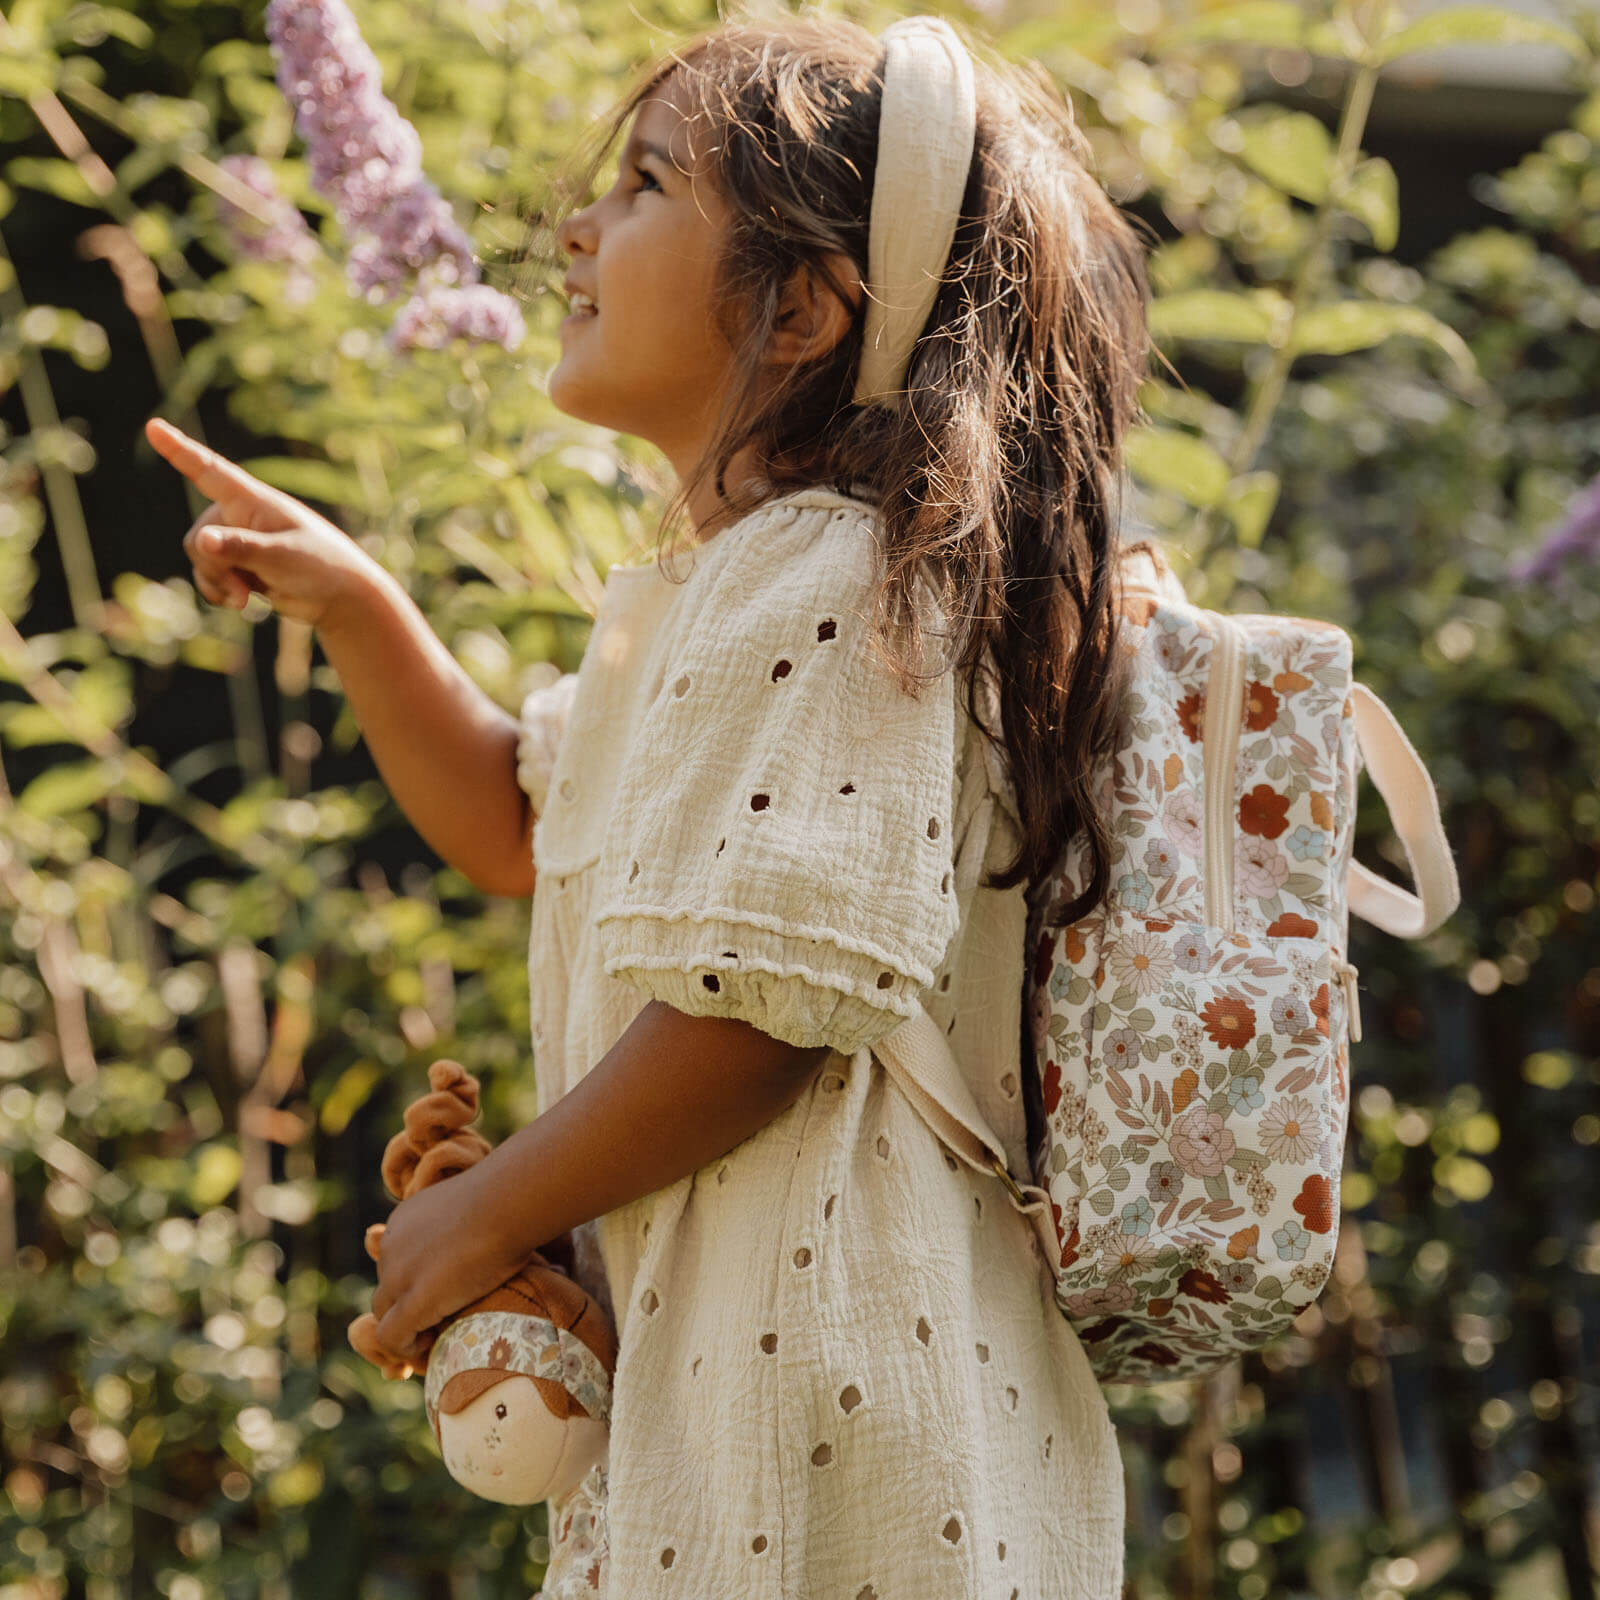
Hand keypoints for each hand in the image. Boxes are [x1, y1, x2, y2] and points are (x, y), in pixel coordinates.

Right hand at [145, 416, 384, 628]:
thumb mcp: (281, 558)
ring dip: (217, 583)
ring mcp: (237, 540)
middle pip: (197, 538)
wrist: (339, 597)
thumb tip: (200, 540)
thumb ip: (241, 548)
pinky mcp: (239, 564)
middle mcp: (239, 515)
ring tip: (244, 600)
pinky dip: (218, 591)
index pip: (209, 471)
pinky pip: (208, 576)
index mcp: (253, 500)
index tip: (153, 427)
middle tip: (242, 591)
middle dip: (212, 568)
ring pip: (199, 558)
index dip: (179, 449)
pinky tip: (239, 603)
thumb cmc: (320, 566)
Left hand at [369, 1154, 524, 1370]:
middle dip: (409, 1309)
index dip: (414, 1286)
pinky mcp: (410, 1301)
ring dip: (409, 1329)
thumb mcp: (475, 1212)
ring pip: (385, 1315)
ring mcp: (396, 1274)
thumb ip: (466, 1229)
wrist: (509, 1202)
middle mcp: (391, 1246)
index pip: (396, 1264)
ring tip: (443, 1331)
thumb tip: (503, 1243)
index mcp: (405, 1222)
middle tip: (444, 1320)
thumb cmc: (509, 1202)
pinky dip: (407, 1348)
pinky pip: (391, 1338)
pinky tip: (435, 1342)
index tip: (442, 1296)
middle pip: (388, 1290)